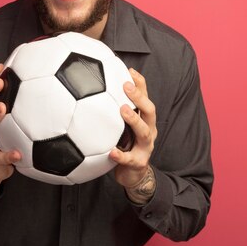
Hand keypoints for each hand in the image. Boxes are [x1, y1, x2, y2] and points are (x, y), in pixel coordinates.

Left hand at [109, 68, 156, 203]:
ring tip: (123, 110)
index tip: (129, 70)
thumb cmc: (126, 145)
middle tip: (126, 86)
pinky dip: (121, 155)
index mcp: (145, 120)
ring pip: (144, 132)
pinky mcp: (138, 163)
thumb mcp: (123, 127)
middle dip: (139, 97)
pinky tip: (111, 152)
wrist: (133, 174)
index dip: (140, 84)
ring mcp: (145, 147)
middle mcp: (149, 130)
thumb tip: (97, 88)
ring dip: (134, 120)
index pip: (145, 98)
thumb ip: (115, 111)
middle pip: (149, 111)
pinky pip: (130, 159)